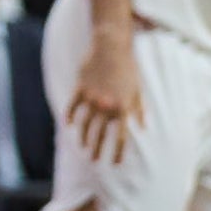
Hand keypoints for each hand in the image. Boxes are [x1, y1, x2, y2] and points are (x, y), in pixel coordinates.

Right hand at [68, 35, 142, 163]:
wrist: (111, 47)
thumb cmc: (129, 68)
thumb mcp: (138, 90)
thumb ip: (138, 110)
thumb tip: (143, 128)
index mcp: (123, 108)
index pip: (121, 137)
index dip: (118, 152)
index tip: (116, 163)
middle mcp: (106, 106)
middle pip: (100, 134)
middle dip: (98, 149)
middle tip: (95, 160)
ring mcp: (91, 98)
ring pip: (85, 123)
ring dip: (84, 137)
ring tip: (83, 146)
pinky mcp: (80, 88)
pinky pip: (72, 106)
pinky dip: (69, 116)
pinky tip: (67, 125)